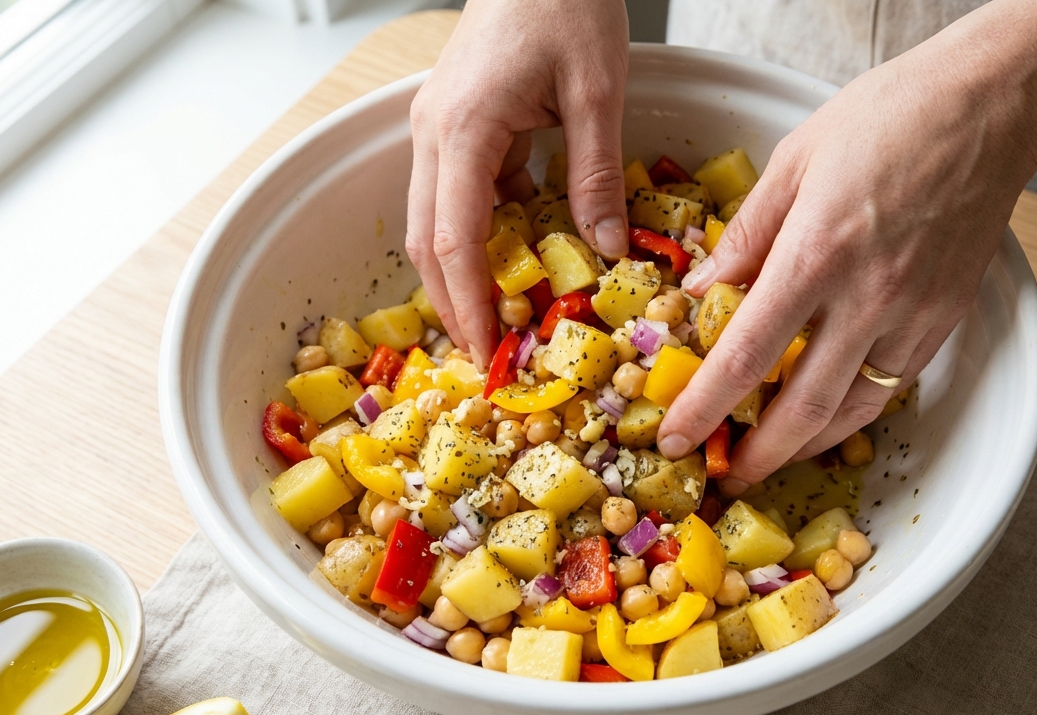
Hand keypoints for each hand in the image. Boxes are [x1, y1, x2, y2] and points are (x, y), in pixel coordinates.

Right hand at [406, 0, 629, 366]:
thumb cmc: (564, 2)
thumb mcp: (596, 91)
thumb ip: (596, 174)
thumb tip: (605, 249)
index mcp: (465, 129)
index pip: (456, 240)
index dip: (471, 304)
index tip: (493, 352)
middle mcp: (435, 134)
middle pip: (430, 242)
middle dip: (457, 305)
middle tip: (492, 358)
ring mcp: (438, 129)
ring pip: (437, 222)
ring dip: (463, 275)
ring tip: (502, 321)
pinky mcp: (455, 125)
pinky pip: (458, 196)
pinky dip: (480, 236)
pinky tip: (517, 262)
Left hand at [657, 46, 1036, 494]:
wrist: (989, 109)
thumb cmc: (888, 118)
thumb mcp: (793, 161)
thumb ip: (745, 235)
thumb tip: (704, 290)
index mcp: (815, 254)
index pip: (746, 355)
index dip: (705, 408)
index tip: (676, 437)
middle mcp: (866, 298)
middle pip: (801, 407)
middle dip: (755, 455)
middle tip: (721, 474)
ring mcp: (912, 316)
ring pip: (852, 411)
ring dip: (804, 446)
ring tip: (767, 457)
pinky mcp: (943, 321)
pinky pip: (889, 387)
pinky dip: (851, 415)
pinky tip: (824, 419)